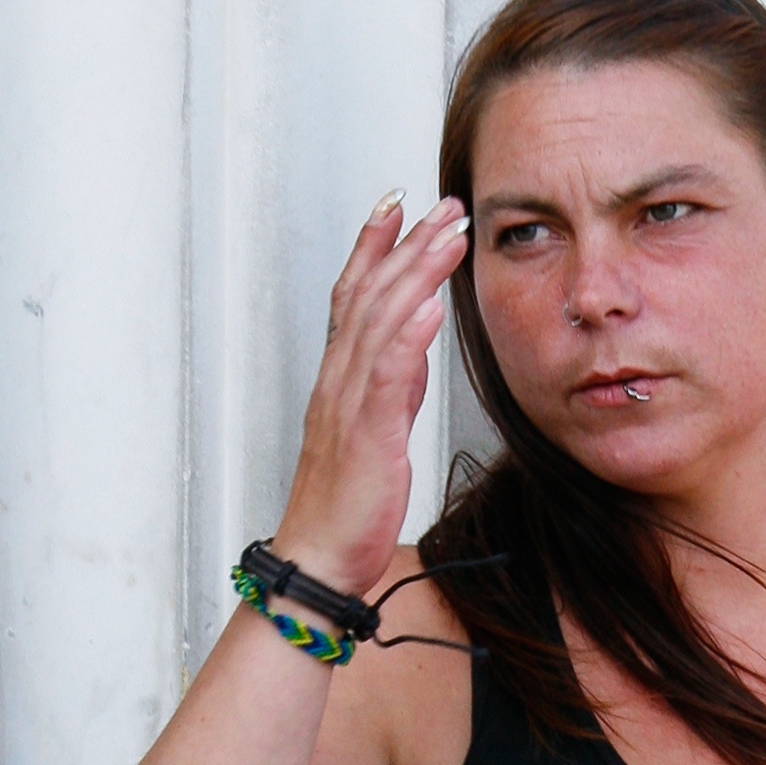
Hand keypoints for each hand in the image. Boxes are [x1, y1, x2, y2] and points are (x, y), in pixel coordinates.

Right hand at [271, 194, 469, 602]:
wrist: (319, 559)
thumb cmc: (346, 507)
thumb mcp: (377, 434)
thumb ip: (393, 388)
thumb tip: (412, 352)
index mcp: (340, 379)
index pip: (353, 296)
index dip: (374, 247)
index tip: (397, 205)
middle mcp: (338, 380)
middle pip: (370, 294)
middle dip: (407, 244)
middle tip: (442, 206)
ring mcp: (349, 403)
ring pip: (379, 321)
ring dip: (414, 273)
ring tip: (446, 236)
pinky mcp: (366, 433)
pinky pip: (387, 374)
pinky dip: (408, 334)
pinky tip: (430, 304)